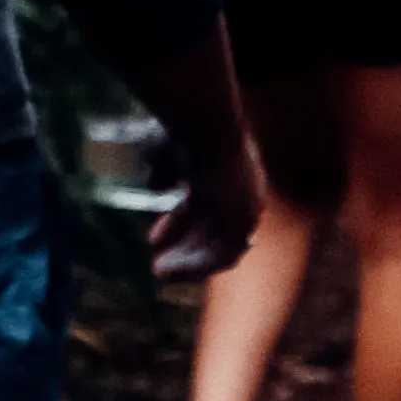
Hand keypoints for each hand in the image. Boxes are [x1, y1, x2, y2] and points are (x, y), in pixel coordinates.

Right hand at [151, 127, 265, 289]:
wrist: (205, 128)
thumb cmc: (182, 132)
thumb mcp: (166, 152)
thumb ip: (163, 171)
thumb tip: (155, 187)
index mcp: (230, 172)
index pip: (207, 208)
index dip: (179, 223)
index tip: (153, 236)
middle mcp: (244, 192)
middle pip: (214, 231)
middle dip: (184, 247)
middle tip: (158, 264)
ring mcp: (247, 208)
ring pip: (219, 248)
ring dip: (188, 263)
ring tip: (159, 272)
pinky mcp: (245, 223)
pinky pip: (222, 256)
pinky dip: (196, 266)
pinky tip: (170, 271)